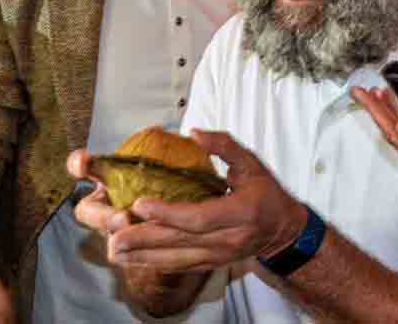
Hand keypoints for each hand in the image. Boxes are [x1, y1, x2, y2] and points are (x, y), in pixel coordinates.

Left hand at [76, 131, 305, 273]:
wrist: (284, 232)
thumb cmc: (267, 194)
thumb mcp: (253, 163)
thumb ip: (225, 146)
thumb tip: (194, 133)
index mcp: (240, 213)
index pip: (199, 217)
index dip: (168, 213)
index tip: (140, 204)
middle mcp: (228, 240)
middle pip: (180, 242)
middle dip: (144, 239)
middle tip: (114, 234)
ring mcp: (218, 256)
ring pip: (176, 259)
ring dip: (142, 256)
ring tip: (114, 250)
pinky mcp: (211, 264)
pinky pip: (179, 266)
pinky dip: (153, 263)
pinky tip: (132, 260)